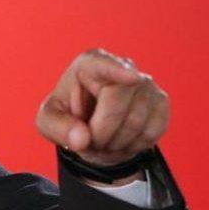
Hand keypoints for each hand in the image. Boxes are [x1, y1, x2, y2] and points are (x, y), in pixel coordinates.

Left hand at [35, 49, 168, 167]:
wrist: (93, 127)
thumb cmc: (68, 115)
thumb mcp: (48, 121)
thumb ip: (57, 127)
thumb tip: (81, 138)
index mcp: (90, 63)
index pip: (104, 64)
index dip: (118, 71)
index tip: (132, 77)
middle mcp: (122, 66)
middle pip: (117, 105)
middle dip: (101, 133)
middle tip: (90, 141)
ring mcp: (145, 83)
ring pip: (137, 122)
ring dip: (116, 144)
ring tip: (103, 140)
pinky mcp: (160, 101)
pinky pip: (152, 131)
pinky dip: (134, 145)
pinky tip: (121, 140)